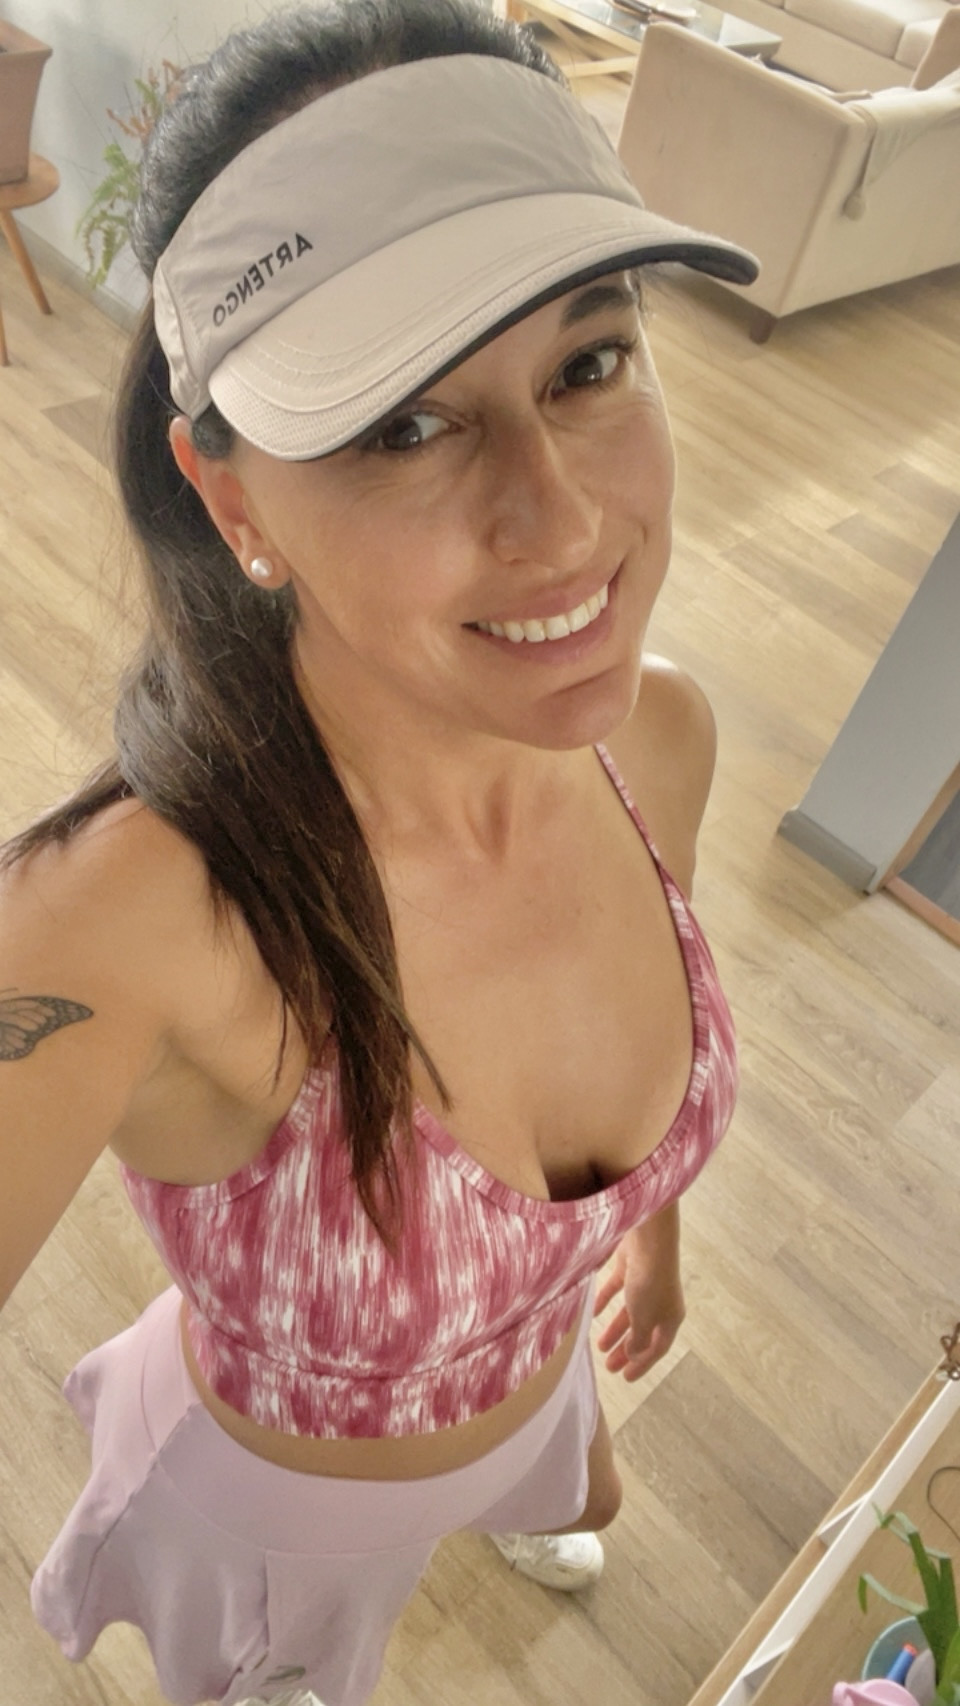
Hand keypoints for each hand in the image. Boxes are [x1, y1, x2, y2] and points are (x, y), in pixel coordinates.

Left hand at [593, 1229, 685, 1381]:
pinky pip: (617, 1291)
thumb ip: (638, 1339)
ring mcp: (645, 1284)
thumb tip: (635, 1355)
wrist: (649, 1239)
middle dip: (627, 1350)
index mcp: (671, 1318)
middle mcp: (661, 1302)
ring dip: (615, 1329)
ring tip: (599, 1347)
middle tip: (610, 1367)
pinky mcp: (630, 1268)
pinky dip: (605, 1302)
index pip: (658, 1347)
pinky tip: (592, 1313)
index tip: (626, 1378)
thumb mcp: (644, 1318)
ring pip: (630, 1313)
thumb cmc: (650, 1282)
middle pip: (643, 1332)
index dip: (643, 1364)